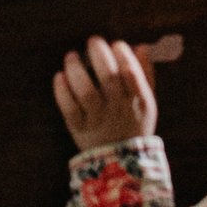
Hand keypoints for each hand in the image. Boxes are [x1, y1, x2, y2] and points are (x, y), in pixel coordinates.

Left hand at [53, 35, 159, 151]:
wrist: (122, 165)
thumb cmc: (134, 125)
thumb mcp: (147, 102)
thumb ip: (144, 74)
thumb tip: (140, 46)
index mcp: (139, 102)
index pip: (131, 72)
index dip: (122, 54)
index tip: (115, 44)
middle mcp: (119, 109)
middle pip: (108, 77)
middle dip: (99, 54)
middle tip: (93, 41)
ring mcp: (98, 120)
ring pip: (86, 91)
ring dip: (76, 69)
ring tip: (71, 55)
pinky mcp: (79, 129)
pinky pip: (69, 108)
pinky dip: (62, 90)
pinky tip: (59, 76)